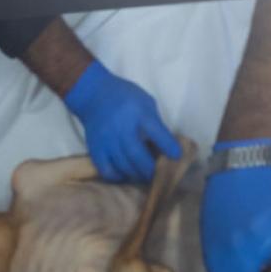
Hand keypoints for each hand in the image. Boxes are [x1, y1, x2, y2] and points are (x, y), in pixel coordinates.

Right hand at [63, 60, 180, 181]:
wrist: (94, 94)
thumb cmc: (126, 98)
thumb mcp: (146, 102)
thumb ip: (155, 123)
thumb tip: (167, 147)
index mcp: (138, 112)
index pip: (156, 132)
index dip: (168, 146)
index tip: (177, 156)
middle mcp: (120, 127)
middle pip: (136, 154)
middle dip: (150, 169)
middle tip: (159, 175)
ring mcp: (106, 139)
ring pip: (122, 165)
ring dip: (137, 174)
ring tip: (146, 177)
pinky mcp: (95, 148)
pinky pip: (106, 170)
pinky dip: (118, 177)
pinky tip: (126, 174)